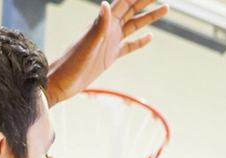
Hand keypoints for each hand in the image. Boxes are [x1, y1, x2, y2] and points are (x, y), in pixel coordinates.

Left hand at [43, 0, 167, 103]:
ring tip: (165, 8)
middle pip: (132, 10)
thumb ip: (99, 25)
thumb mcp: (88, 43)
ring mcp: (110, 42)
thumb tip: (106, 4)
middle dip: (147, 0)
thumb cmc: (71, 63)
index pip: (125, 2)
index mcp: (104, 23)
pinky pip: (129, 46)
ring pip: (134, 25)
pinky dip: (139, 41)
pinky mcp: (110, 57)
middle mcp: (108, 29)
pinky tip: (149, 37)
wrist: (61, 81)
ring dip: (148, 17)